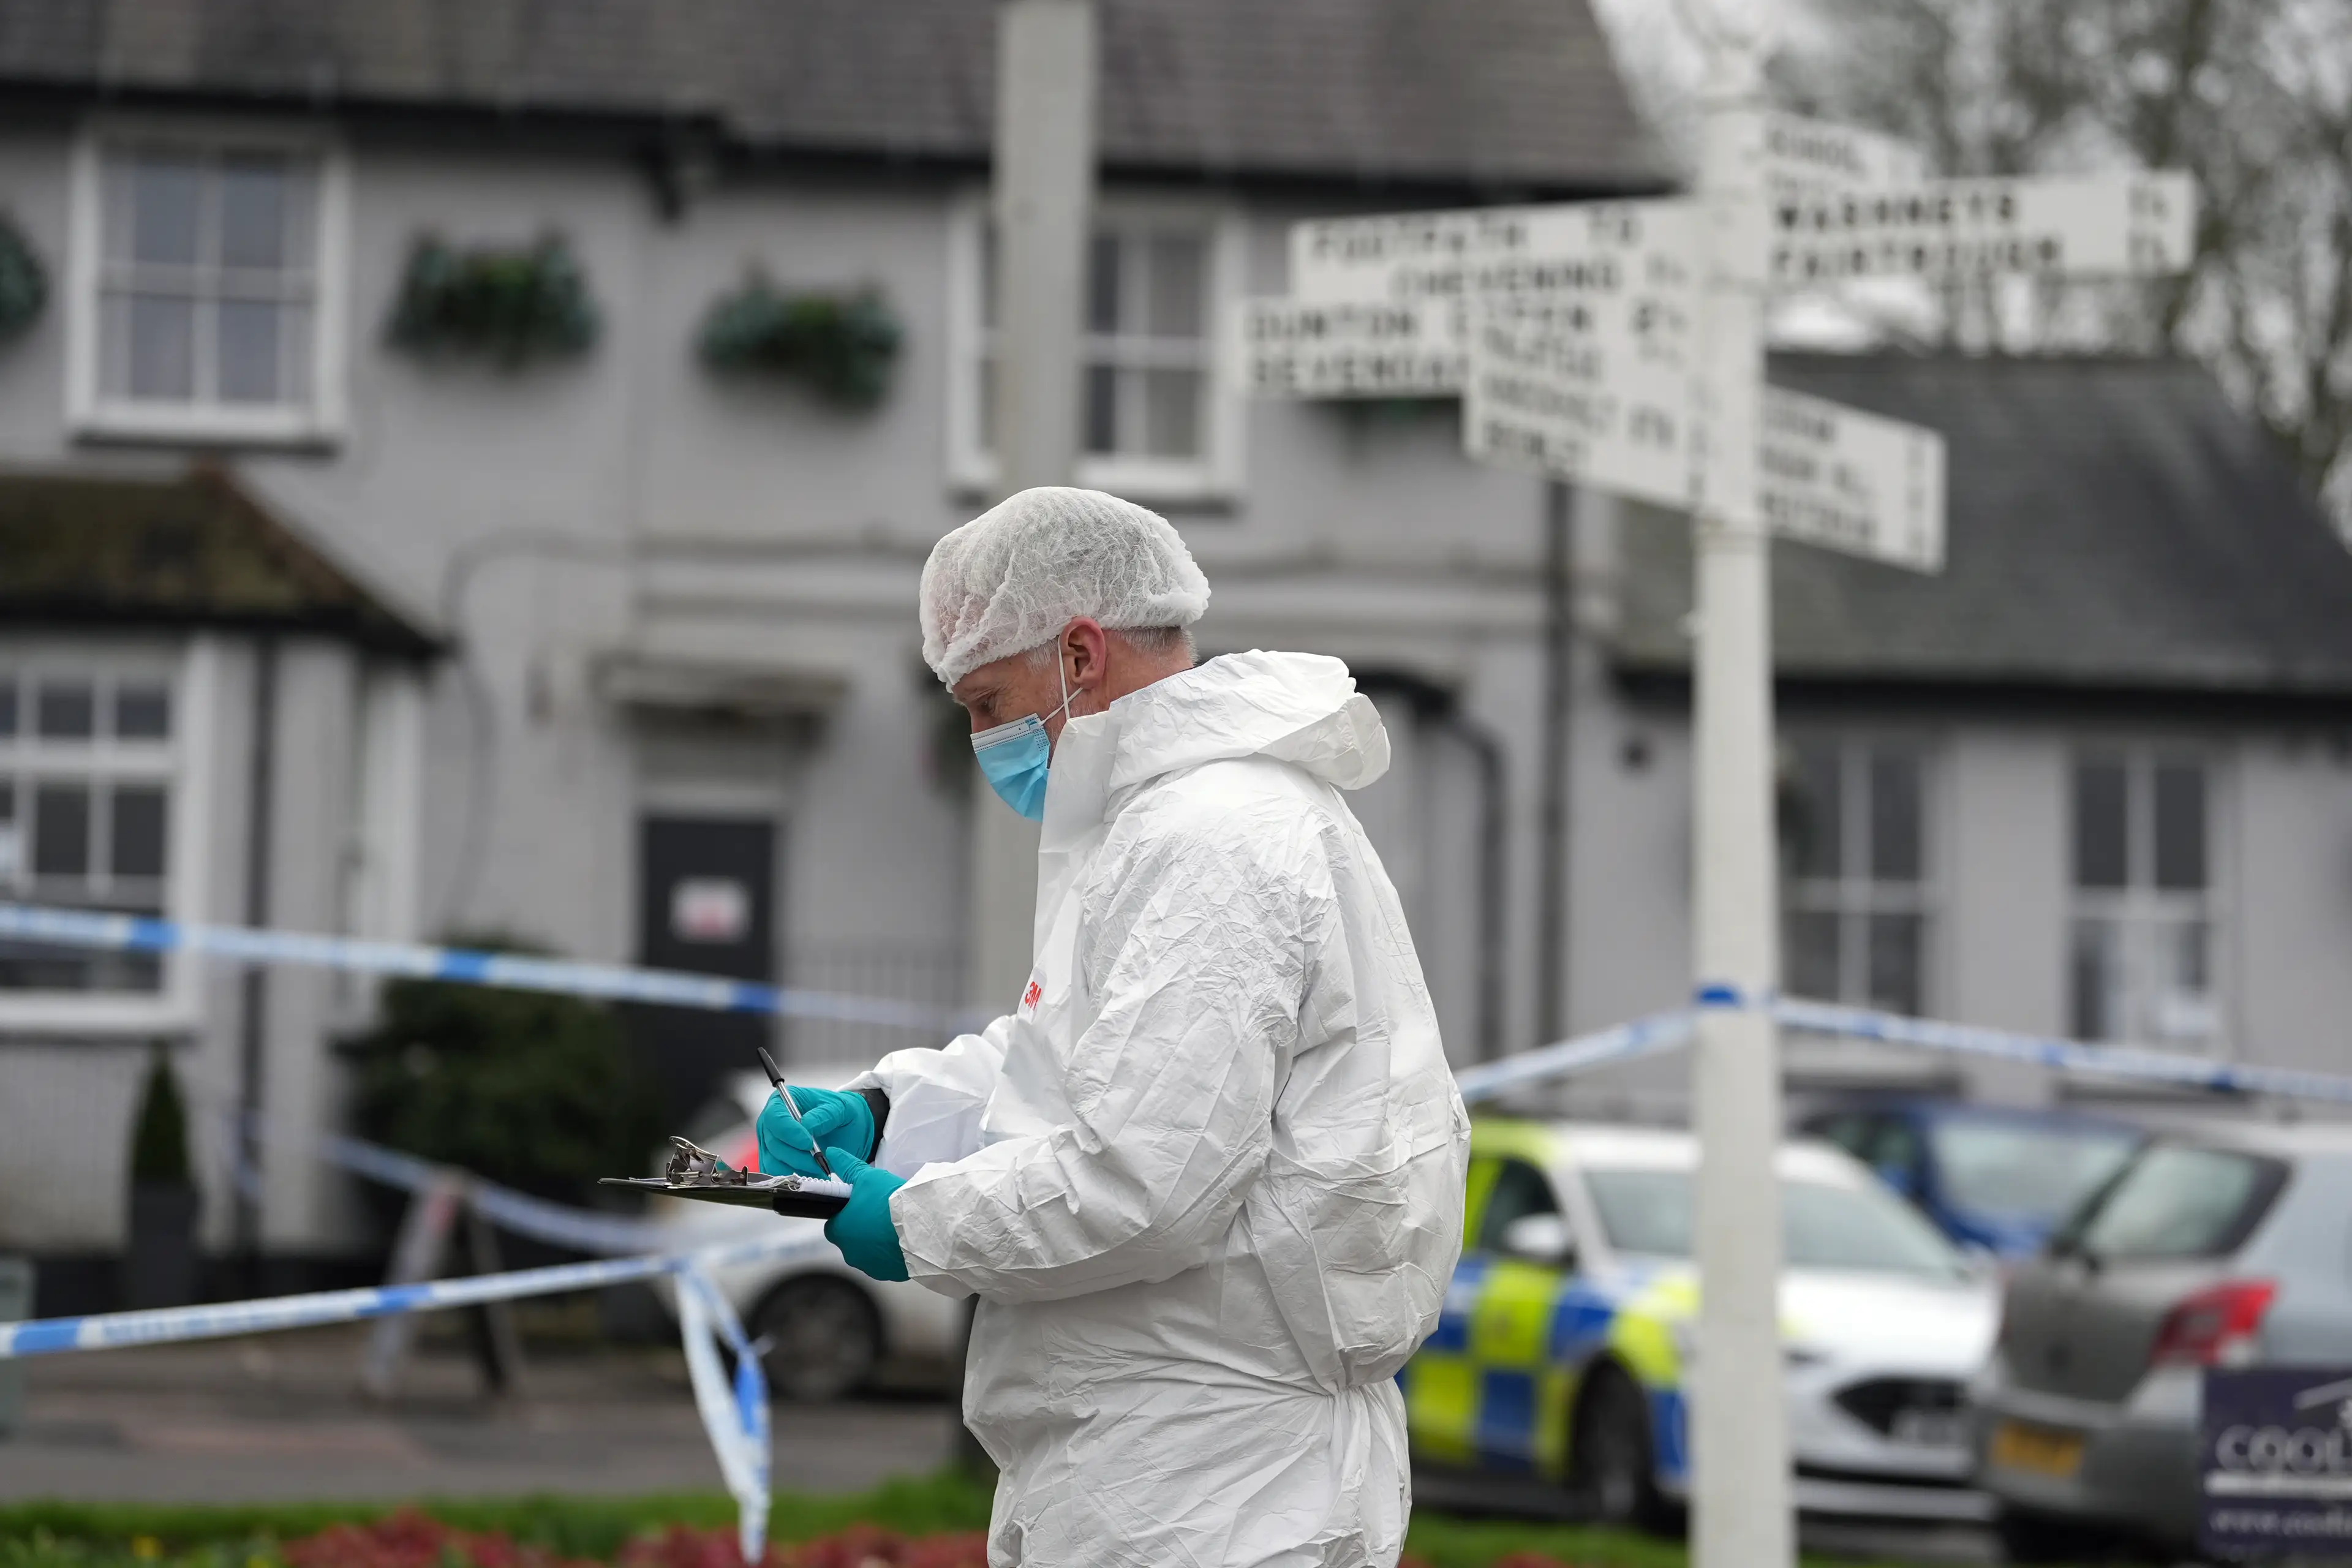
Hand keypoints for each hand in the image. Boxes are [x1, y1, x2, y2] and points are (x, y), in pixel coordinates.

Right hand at [756, 1087, 875, 1177]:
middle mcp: (771, 1122)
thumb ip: (824, 1114)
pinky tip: (813, 1173)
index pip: (775, 1117)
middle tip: (818, 1162)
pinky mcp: (775, 1160)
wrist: (846, 1128)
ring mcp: (771, 1142)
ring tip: (819, 1168)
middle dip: (796, 1156)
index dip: (789, 1132)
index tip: (808, 1144)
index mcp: (783, 1101)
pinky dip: (795, 1176)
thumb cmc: (840, 1112)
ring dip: (797, 1168)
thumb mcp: (841, 1107)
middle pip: (773, 1143)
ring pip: (773, 1161)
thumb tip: (806, 1125)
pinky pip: (777, 1173)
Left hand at [822, 1148, 907, 1282]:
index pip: (833, 1224)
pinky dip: (892, 1253)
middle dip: (862, 1229)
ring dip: (877, 1242)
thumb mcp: (868, 1178)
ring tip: (894, 1226)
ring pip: (869, 1252)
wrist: (923, 1226)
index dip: (845, 1214)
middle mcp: (850, 1254)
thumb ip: (848, 1167)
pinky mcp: (890, 1274)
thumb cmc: (890, 1202)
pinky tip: (903, 1239)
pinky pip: (886, 1262)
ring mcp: (871, 1267)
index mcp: (840, 1232)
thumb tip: (832, 1154)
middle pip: (851, 1239)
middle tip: (880, 1213)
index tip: (860, 1206)